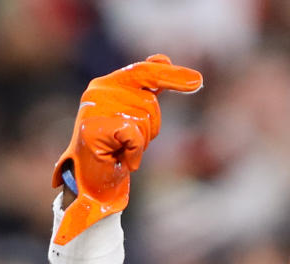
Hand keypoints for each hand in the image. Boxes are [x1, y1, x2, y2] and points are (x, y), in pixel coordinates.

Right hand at [52, 54, 202, 243]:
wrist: (91, 180)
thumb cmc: (115, 147)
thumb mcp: (133, 113)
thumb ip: (146, 87)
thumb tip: (163, 57)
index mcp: (108, 83)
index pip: (145, 71)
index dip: (173, 76)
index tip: (198, 81)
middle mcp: (100, 89)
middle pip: (150, 102)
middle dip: (151, 125)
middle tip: (135, 141)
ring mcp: (95, 107)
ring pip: (144, 121)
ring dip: (142, 142)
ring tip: (123, 149)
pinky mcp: (94, 128)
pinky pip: (135, 137)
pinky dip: (135, 153)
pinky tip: (123, 158)